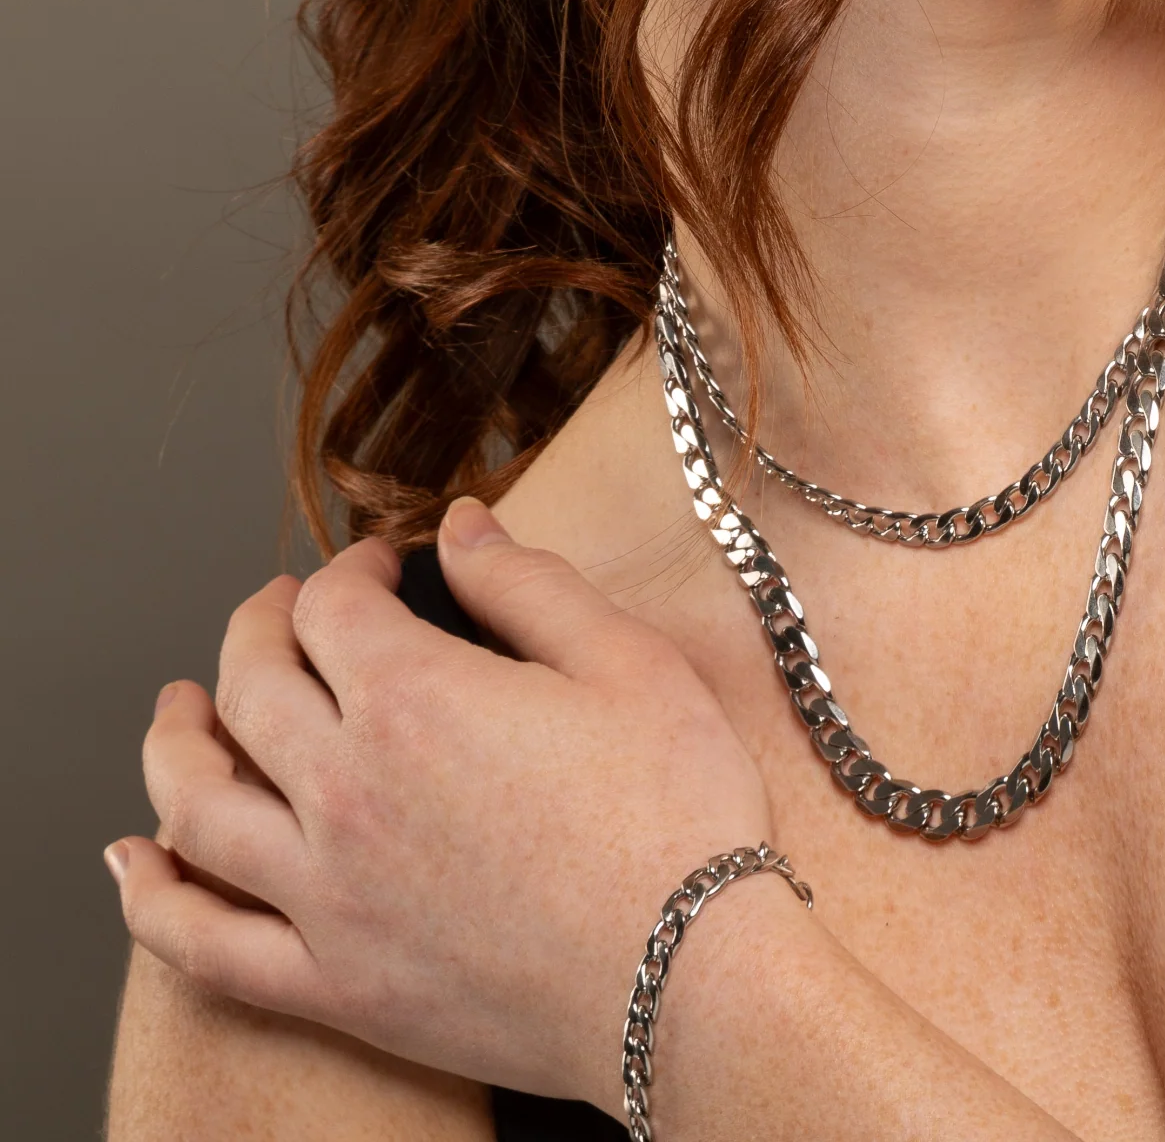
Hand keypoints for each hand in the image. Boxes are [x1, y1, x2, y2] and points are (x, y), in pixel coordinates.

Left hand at [108, 499, 776, 1108]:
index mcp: (416, 697)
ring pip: (196, 804)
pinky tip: (135, 862)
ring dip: (174, 740)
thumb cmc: (674, 814)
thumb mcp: (628, 661)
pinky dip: (152, 897)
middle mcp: (344, 788)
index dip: (350, 568)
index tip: (377, 564)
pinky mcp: (332, 983)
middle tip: (279, 610)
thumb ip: (530, 583)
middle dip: (258, 628)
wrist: (686, 979)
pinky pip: (202, 943)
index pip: (334, 607)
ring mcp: (325, 893)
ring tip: (177, 709)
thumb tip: (462, 525)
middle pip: (251, 687)